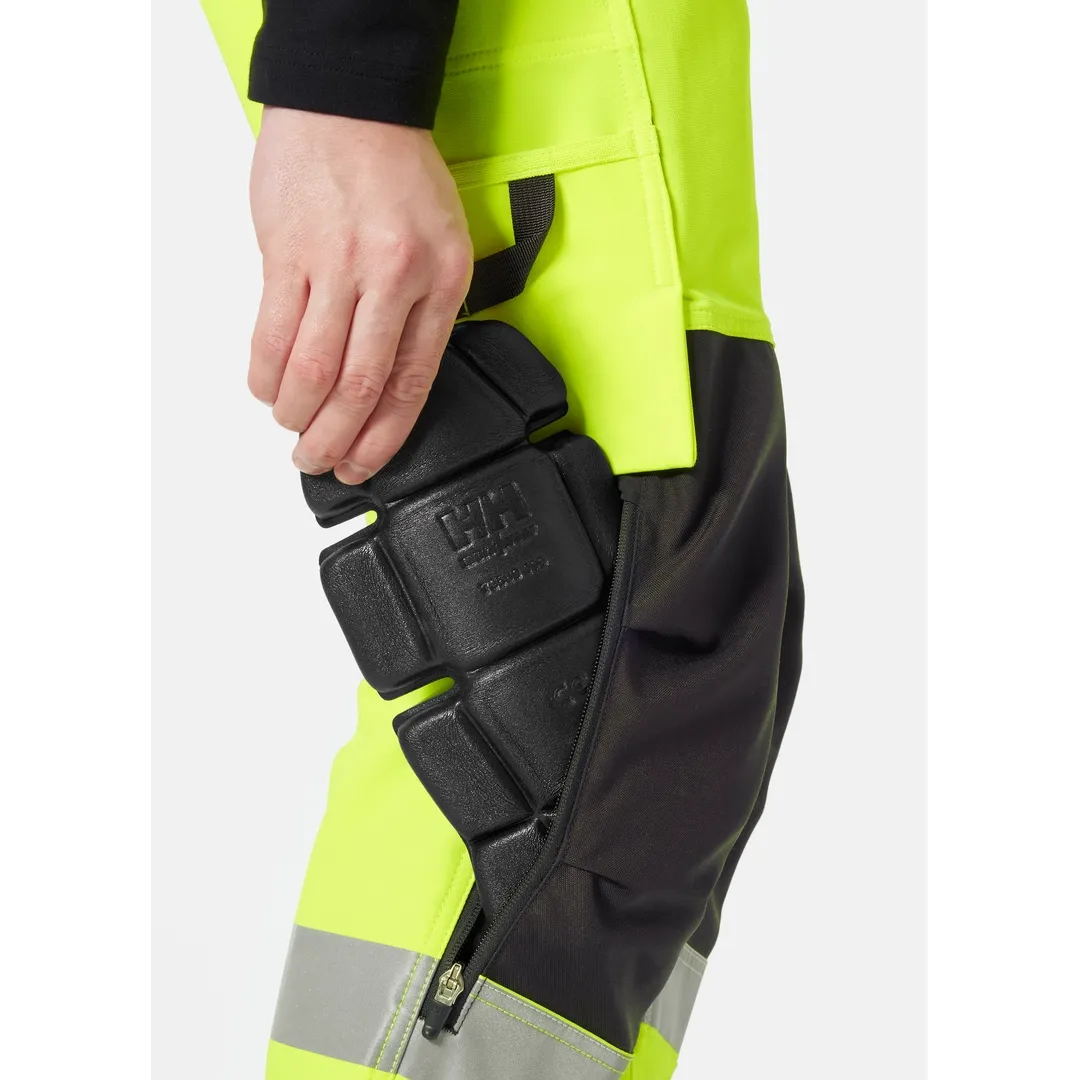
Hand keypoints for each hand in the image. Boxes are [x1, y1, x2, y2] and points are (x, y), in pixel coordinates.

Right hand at [249, 107, 471, 483]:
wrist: (350, 105)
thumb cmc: (400, 175)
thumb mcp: (447, 245)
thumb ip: (427, 313)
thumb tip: (394, 381)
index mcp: (438, 283)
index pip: (411, 383)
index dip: (384, 438)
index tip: (365, 466)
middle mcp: (390, 278)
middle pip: (357, 386)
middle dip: (334, 441)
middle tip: (319, 462)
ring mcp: (335, 265)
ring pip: (310, 369)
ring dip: (296, 416)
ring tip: (293, 433)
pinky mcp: (286, 252)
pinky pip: (270, 333)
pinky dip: (265, 375)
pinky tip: (267, 392)